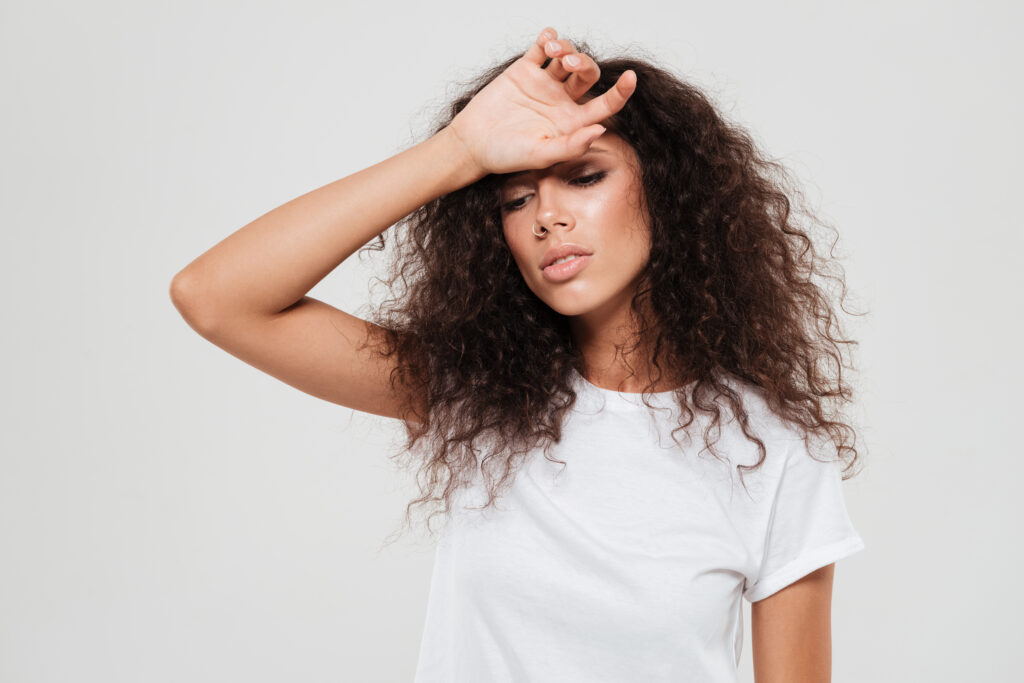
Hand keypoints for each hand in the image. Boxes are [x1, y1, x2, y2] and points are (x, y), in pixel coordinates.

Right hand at [446, 27, 636, 176]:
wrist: (472, 144)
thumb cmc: (506, 155)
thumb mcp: (541, 155)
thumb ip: (572, 145)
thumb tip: (601, 130)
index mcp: (572, 122)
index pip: (605, 104)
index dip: (621, 92)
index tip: (631, 77)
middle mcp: (561, 101)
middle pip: (587, 73)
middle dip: (584, 63)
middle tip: (568, 63)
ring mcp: (544, 84)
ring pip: (566, 57)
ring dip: (566, 48)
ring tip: (553, 49)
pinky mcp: (524, 71)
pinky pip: (540, 47)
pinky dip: (548, 37)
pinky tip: (547, 38)